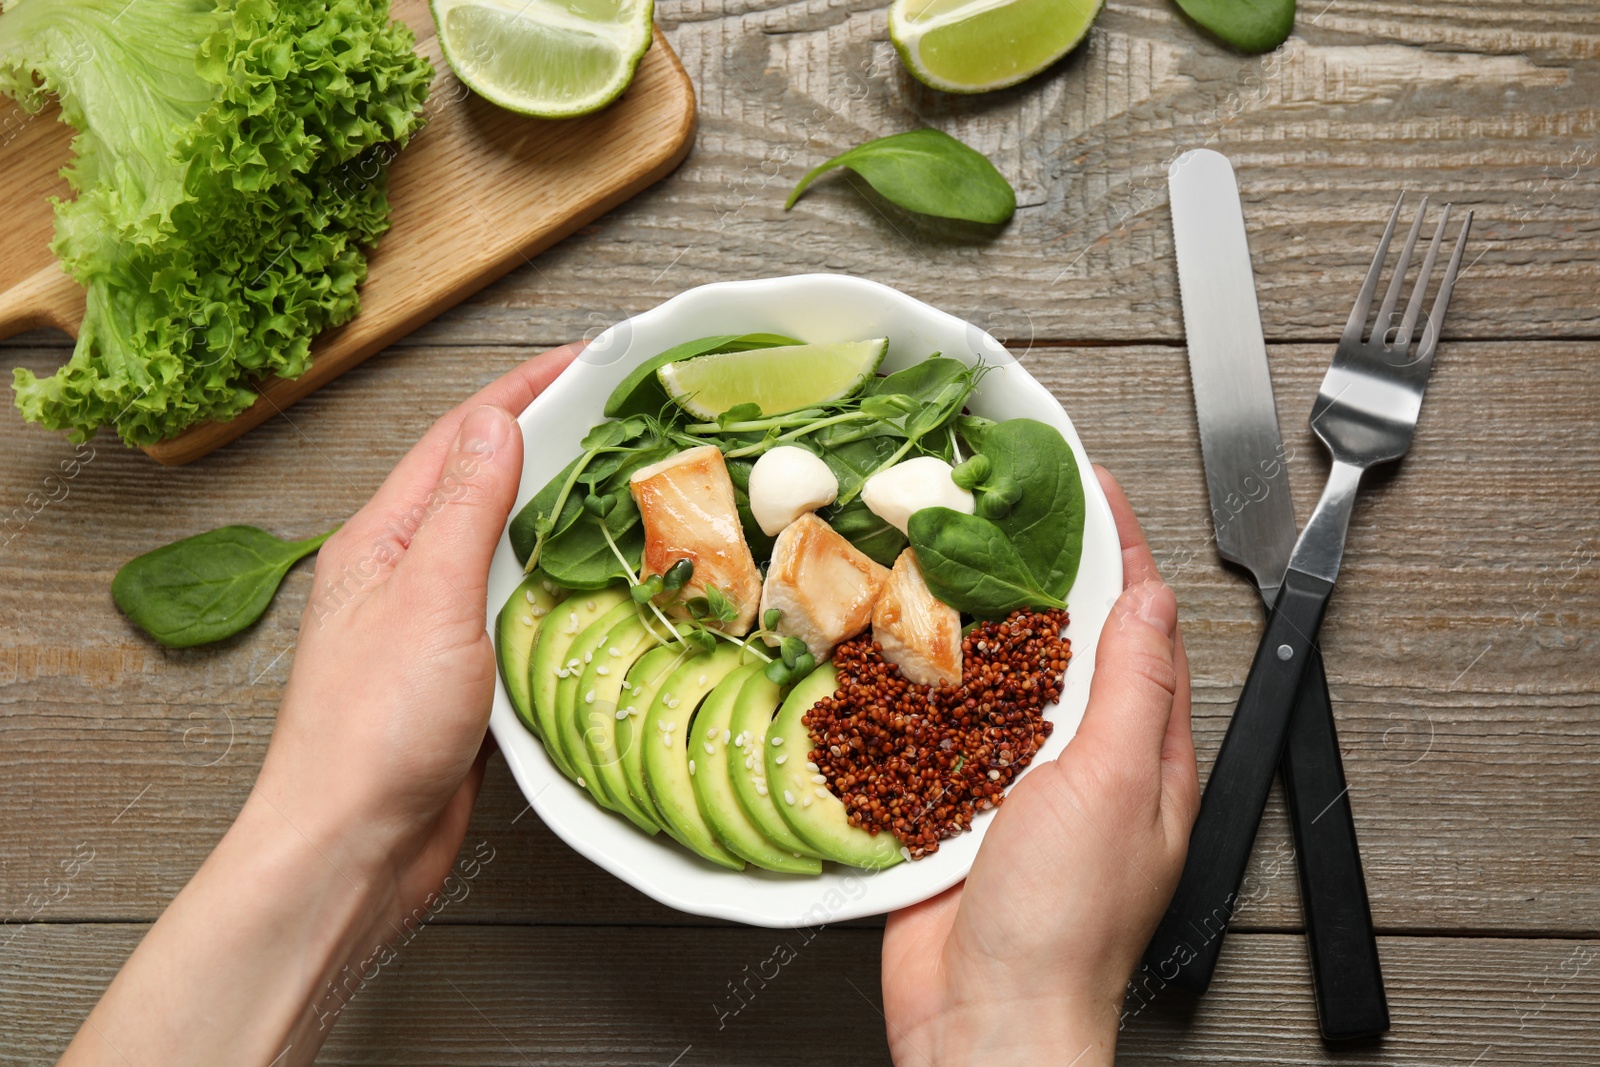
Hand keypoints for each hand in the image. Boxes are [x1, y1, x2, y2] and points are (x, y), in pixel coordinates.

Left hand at [258, 342, 580, 925]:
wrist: (353, 852)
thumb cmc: (372, 730)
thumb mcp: (425, 597)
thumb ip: (463, 508)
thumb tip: (497, 422)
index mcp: (381, 539)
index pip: (460, 439)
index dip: (523, 391)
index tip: (587, 361)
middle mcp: (405, 573)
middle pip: (485, 486)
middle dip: (551, 443)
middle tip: (622, 420)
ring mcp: (435, 627)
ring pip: (507, 550)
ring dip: (561, 515)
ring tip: (627, 490)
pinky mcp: (466, 679)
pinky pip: (519, 611)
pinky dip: (561, 587)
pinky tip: (602, 587)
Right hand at [880, 466, 1198, 1066]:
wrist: (984, 1022)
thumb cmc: (1065, 928)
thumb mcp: (1113, 786)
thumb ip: (1131, 688)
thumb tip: (1148, 600)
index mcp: (1144, 751)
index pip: (1140, 623)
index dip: (1117, 548)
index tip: (1088, 487)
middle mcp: (1086, 759)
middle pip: (1068, 637)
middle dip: (1041, 568)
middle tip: (1003, 505)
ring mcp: (1018, 782)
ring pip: (1001, 675)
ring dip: (976, 615)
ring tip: (945, 552)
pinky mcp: (956, 804)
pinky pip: (944, 725)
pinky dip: (925, 680)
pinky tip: (899, 647)